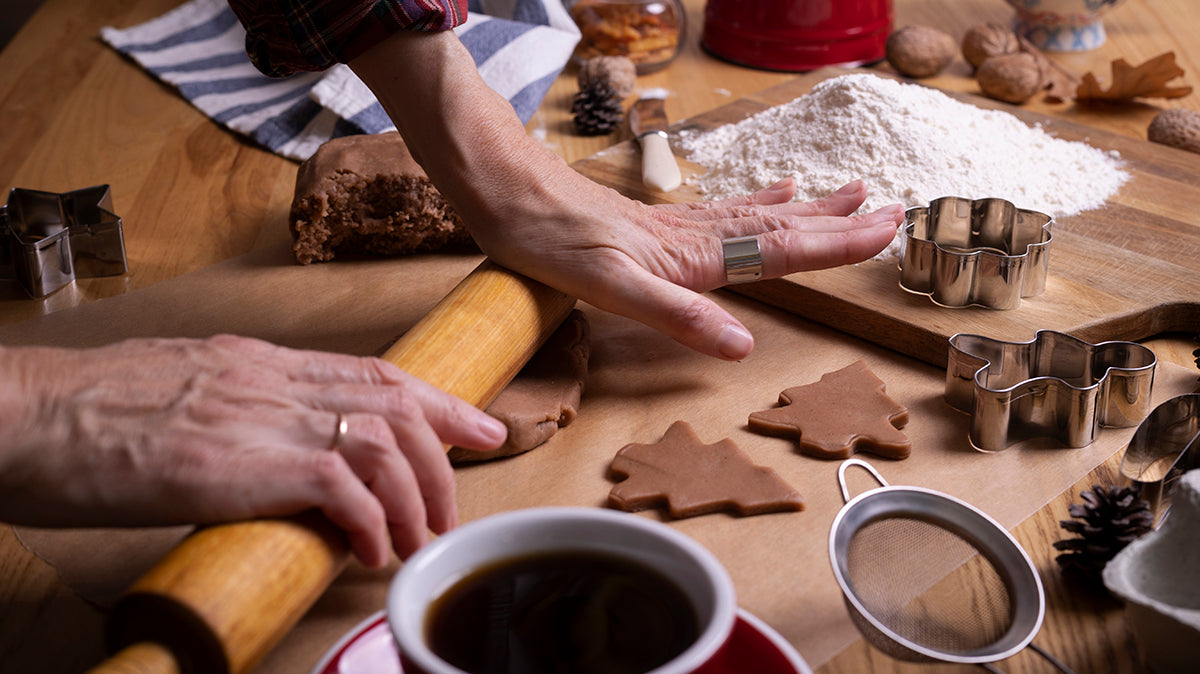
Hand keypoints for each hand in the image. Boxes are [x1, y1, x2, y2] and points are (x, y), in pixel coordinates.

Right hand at [0, 335, 506, 567]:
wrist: (27, 415)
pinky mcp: (244, 461)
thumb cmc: (86, 412)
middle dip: (445, 451)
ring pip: (385, 441)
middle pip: (396, 402)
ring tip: (415, 540)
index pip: (373, 371)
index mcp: (259, 361)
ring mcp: (262, 415)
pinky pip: (342, 484)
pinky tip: (370, 548)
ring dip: (415, 496)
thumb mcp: (179, 390)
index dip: (435, 400)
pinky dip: (372, 519)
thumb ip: (238, 405)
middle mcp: (273, 379)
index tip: (475, 424)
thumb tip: (274, 441)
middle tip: (461, 500)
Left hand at [352, 31, 902, 361]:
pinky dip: (756, 205)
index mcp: (693, 257)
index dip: (836, 244)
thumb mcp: (611, 287)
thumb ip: (679, 315)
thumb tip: (742, 346)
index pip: (781, 250)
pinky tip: (768, 196)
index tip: (887, 231)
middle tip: (891, 209)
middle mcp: (693, 239)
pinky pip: (722, 215)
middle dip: (837, 224)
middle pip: (781, 228)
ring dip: (806, 210)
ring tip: (847, 194)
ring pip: (757, 217)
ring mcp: (674, 230)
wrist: (506, 196)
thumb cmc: (550, 242)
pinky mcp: (652, 227)